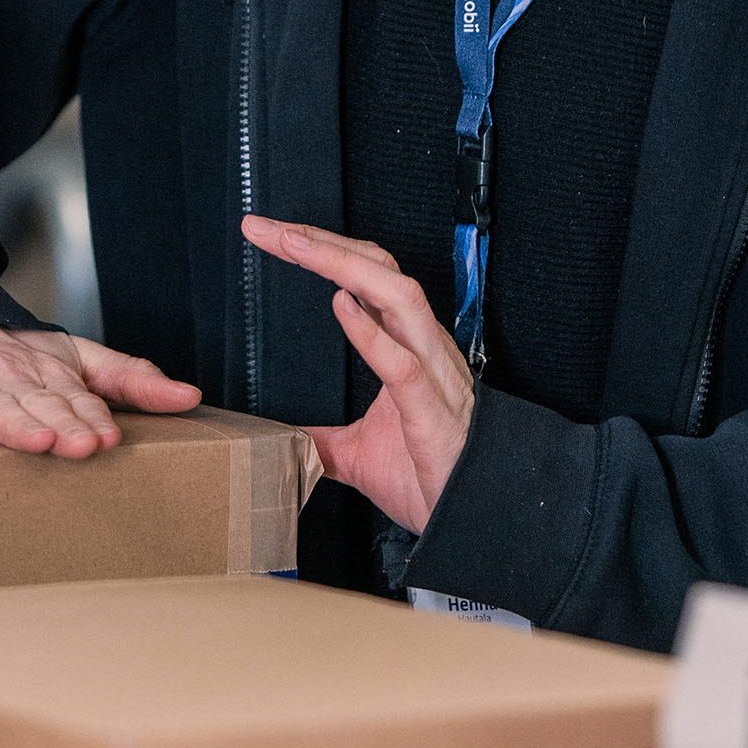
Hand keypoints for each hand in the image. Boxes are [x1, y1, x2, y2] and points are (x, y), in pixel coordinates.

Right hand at [0, 323, 200, 457]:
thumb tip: (191, 396)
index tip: (109, 436)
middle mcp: (13, 375)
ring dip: (17, 423)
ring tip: (39, 442)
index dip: (92, 415)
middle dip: (63, 423)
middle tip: (83, 446)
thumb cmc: (12, 356)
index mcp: (51, 369)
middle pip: (40, 403)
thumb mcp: (75, 359)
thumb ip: (132, 378)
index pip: (76, 396)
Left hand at [240, 215, 473, 532]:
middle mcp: (419, 345)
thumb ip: (322, 440)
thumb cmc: (430, 478)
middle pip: (374, 270)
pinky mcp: (431, 410)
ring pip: (395, 295)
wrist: (477, 519)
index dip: (320, 250)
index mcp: (403, 346)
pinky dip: (370, 331)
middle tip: (269, 228)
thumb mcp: (359, 455)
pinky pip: (402, 363)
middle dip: (321, 242)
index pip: (361, 278)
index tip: (273, 236)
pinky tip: (341, 305)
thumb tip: (283, 438)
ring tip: (295, 245)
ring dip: (342, 264)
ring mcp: (429, 372)